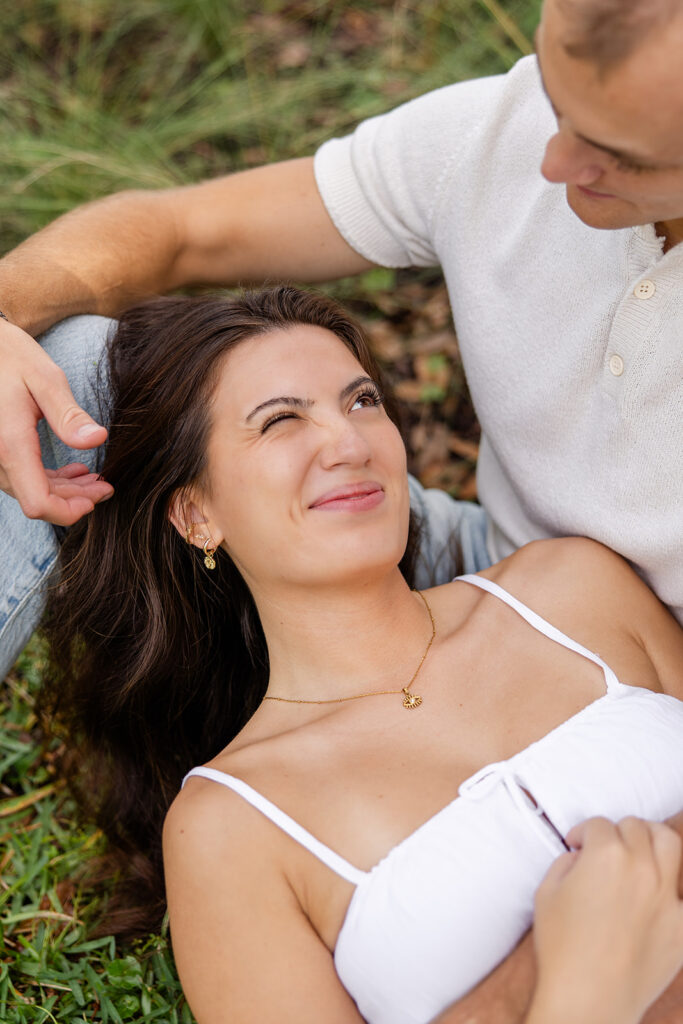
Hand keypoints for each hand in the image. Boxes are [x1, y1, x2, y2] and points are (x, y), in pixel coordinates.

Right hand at [0, 320, 112, 524]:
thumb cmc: (11, 356)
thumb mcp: (46, 378)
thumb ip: (69, 415)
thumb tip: (97, 440)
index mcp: (9, 443)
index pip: (37, 503)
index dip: (69, 511)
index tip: (98, 496)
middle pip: (36, 500)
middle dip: (74, 500)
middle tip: (106, 487)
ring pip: (30, 491)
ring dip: (64, 491)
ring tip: (95, 479)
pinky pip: (22, 477)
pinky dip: (49, 480)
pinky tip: (74, 471)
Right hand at [528, 817, 682, 1023]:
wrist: (590, 1000)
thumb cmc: (562, 948)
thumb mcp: (546, 892)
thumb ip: (566, 862)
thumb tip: (581, 857)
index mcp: (606, 855)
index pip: (598, 824)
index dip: (582, 833)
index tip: (577, 846)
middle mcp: (642, 867)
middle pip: (635, 826)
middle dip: (615, 833)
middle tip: (604, 850)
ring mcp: (667, 896)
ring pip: (669, 842)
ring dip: (651, 839)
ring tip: (639, 854)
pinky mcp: (682, 924)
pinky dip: (671, 887)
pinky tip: (657, 894)